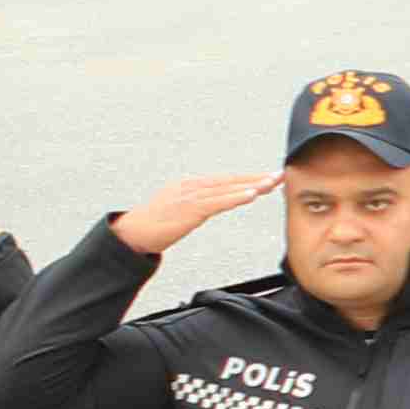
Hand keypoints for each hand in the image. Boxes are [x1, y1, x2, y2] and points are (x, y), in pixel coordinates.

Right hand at [111, 166, 272, 260]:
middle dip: (256, 178)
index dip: (247, 179)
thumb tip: (211, 207)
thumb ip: (197, 207)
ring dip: (251, 186)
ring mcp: (190, 196)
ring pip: (227, 189)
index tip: (266, 178)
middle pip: (230, 180)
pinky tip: (251, 196)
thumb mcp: (177, 210)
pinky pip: (218, 202)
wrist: (131, 233)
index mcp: (190, 186)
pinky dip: (235, 198)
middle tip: (278, 175)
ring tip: (271, 183)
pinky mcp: (188, 209)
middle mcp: (192, 186)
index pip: (225, 181)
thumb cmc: (152, 225)